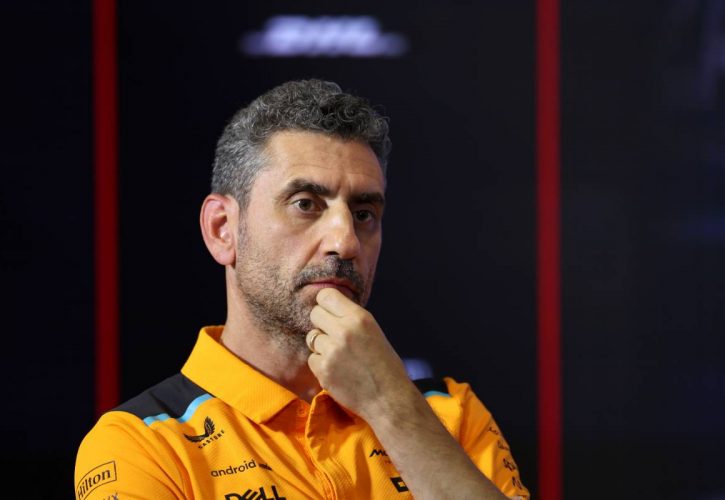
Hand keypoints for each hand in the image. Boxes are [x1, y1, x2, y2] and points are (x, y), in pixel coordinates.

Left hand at [306, 287, 410, 418]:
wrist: (388, 399)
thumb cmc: (385, 365)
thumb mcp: (374, 332)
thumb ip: (351, 319)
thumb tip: (329, 310)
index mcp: (359, 318)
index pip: (326, 295)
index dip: (325, 304)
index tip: (329, 313)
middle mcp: (343, 331)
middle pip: (314, 314)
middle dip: (321, 324)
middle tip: (333, 336)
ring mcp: (331, 351)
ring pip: (312, 338)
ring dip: (321, 346)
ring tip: (339, 357)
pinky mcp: (323, 370)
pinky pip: (312, 359)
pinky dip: (321, 365)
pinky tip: (337, 371)